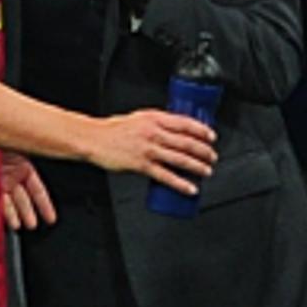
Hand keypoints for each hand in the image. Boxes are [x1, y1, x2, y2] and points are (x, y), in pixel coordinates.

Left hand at [1, 152, 56, 229]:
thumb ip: (28, 168)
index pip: (37, 189)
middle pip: (23, 198)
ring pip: (10, 201)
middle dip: (28, 212)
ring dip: (15, 215)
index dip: (44, 204)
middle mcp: (10, 173)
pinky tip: (3, 219)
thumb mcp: (20, 150)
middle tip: (32, 225)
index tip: (51, 218)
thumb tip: (45, 179)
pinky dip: (1, 209)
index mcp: (22, 163)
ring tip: (19, 227)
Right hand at [89, 110, 216, 194]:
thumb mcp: (138, 119)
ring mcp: (148, 149)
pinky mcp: (141, 165)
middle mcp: (153, 132)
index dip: (202, 130)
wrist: (93, 139)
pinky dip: (180, 183)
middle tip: (212, 157)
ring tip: (207, 171)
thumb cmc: (113, 130)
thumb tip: (173, 131)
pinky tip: (190, 188)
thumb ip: (155, 124)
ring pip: (179, 158)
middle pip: (186, 142)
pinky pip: (165, 176)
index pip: (185, 123)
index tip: (211, 137)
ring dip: (197, 166)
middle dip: (203, 151)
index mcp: (154, 118)